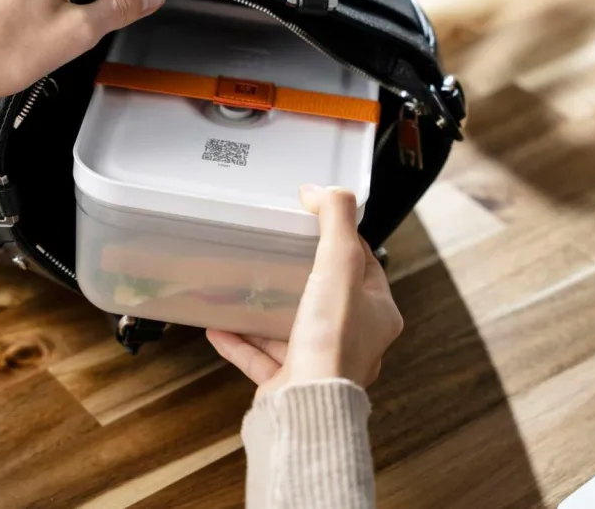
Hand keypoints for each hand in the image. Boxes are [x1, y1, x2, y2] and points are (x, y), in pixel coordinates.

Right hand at [207, 185, 402, 396]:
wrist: (307, 405)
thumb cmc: (332, 342)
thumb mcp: (340, 266)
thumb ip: (335, 221)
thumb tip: (321, 190)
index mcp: (376, 313)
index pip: (362, 265)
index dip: (341, 239)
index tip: (315, 221)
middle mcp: (353, 339)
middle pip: (325, 296)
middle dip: (297, 275)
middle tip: (274, 253)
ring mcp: (319, 361)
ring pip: (289, 328)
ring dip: (263, 310)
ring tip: (241, 287)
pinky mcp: (289, 381)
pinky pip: (260, 357)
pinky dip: (239, 341)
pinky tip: (217, 326)